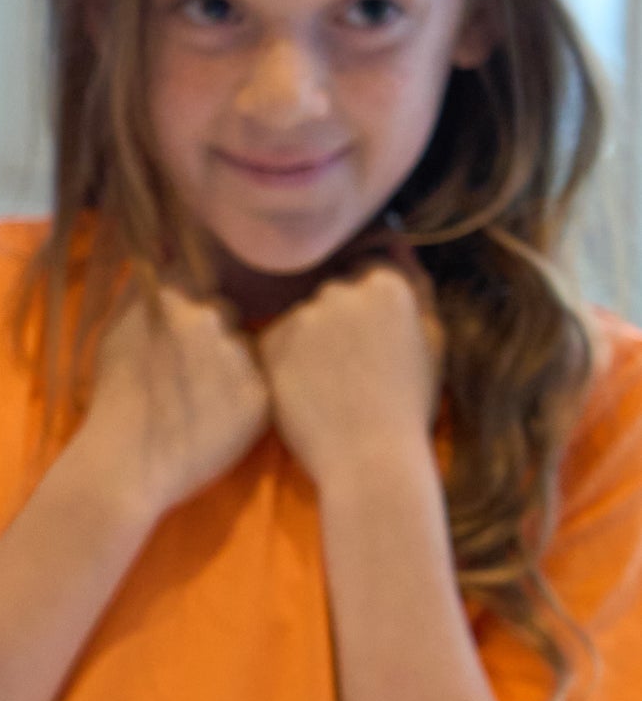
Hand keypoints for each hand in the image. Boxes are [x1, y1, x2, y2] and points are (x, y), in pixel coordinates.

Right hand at [78, 284, 269, 518]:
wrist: (126, 464)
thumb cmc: (113, 399)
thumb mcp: (116, 331)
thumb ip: (144, 292)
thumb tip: (164, 255)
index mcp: (173, 297)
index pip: (200, 280)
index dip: (191, 306)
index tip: (181, 332)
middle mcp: (209, 317)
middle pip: (226, 312)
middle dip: (213, 336)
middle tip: (191, 372)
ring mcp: (236, 355)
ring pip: (245, 349)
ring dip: (230, 367)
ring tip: (202, 401)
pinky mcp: (259, 394)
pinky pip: (259, 384)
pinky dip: (243, 399)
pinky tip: (215, 419)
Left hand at [258, 263, 440, 491]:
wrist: (369, 460)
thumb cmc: (409, 405)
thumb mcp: (432, 341)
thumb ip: (416, 285)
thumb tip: (396, 240)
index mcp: (388, 284)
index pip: (370, 270)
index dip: (371, 309)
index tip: (372, 341)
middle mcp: (341, 290)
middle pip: (334, 291)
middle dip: (341, 322)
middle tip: (353, 370)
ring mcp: (303, 314)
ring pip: (305, 317)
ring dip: (313, 340)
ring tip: (332, 386)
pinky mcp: (270, 342)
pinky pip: (276, 341)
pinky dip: (287, 362)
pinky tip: (308, 393)